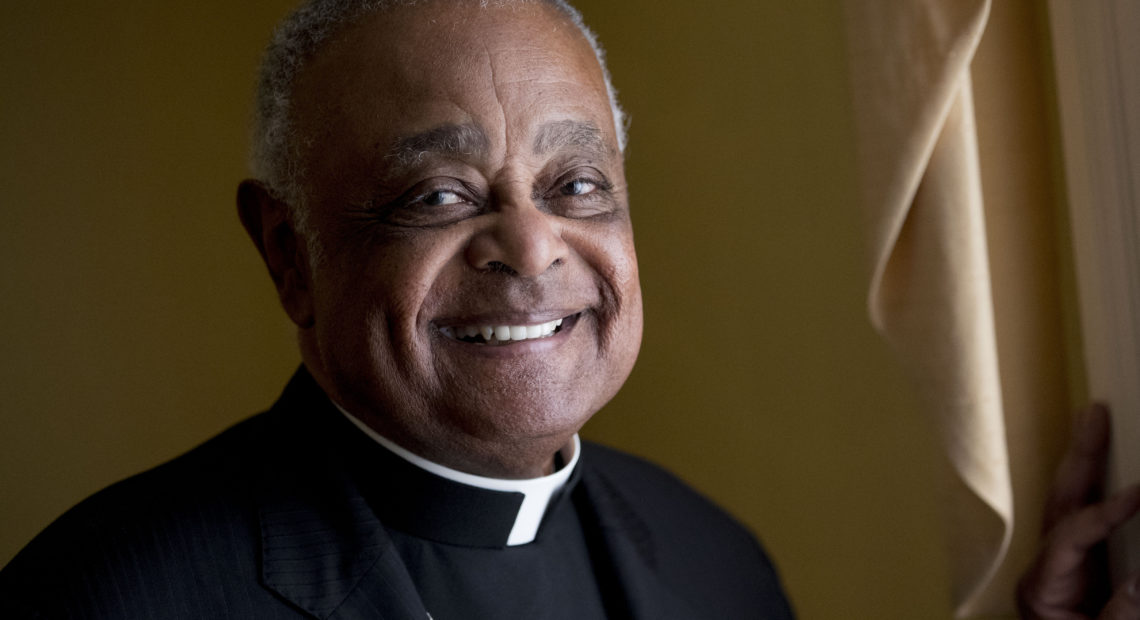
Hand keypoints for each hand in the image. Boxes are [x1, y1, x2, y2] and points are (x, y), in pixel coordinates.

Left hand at [1018, 403, 1139, 618]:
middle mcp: (1044, 567)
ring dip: (1086, 460)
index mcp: (1042, 589)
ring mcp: (1058, 562)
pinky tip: (1105, 457)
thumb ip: (1121, 615)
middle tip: (1096, 413)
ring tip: (1096, 419)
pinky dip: (1097, 485)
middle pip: (1059, 501)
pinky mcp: (1077, 563)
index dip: (1104, 513)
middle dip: (1081, 457)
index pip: (1070, 536)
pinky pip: (1085, 515)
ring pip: (1068, 500)